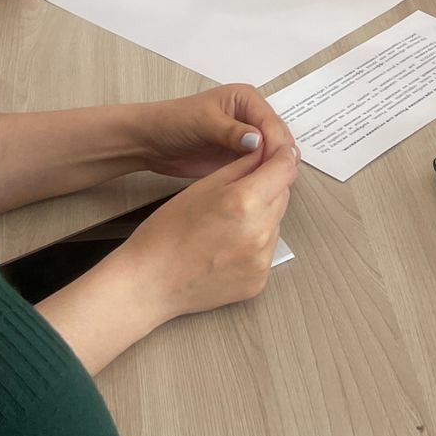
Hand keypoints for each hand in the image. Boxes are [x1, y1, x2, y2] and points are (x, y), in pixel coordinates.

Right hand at [115, 144, 297, 322]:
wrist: (150, 283)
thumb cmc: (166, 235)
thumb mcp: (203, 187)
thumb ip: (242, 167)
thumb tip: (266, 152)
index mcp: (245, 202)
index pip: (285, 168)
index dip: (281, 156)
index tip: (276, 154)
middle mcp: (260, 232)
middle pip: (282, 195)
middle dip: (268, 187)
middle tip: (240, 191)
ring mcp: (262, 260)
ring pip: (276, 223)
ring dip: (262, 216)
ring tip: (227, 224)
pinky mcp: (260, 280)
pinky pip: (267, 250)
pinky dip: (255, 244)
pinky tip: (227, 246)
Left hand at [132, 84, 295, 176]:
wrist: (150, 141)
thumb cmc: (173, 121)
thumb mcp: (203, 122)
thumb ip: (232, 131)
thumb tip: (258, 140)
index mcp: (246, 99)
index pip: (271, 122)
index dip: (276, 142)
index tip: (275, 163)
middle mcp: (251, 117)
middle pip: (277, 138)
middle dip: (278, 156)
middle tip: (276, 177)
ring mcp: (246, 139)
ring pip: (271, 155)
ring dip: (272, 168)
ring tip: (270, 185)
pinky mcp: (239, 158)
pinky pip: (258, 167)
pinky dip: (261, 176)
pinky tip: (261, 186)